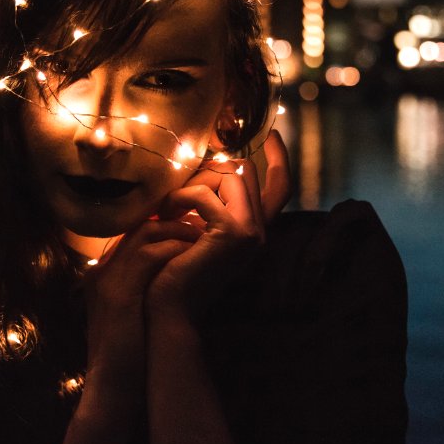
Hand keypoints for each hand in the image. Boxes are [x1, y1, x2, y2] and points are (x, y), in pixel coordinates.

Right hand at [82, 218, 201, 376]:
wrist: (111, 391)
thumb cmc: (129, 359)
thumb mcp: (133, 316)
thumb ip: (143, 291)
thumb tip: (173, 276)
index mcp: (101, 275)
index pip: (133, 235)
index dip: (164, 227)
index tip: (191, 230)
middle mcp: (101, 272)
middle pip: (138, 227)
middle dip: (174, 222)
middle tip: (202, 226)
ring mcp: (107, 281)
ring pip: (145, 234)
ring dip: (178, 231)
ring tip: (203, 237)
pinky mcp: (119, 294)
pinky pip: (149, 255)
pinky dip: (174, 249)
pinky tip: (193, 253)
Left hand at [145, 130, 290, 320]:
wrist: (170, 310)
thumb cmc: (175, 271)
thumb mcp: (197, 232)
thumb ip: (210, 207)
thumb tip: (208, 165)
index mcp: (255, 230)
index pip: (280, 186)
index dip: (280, 157)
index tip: (274, 134)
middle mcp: (260, 231)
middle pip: (244, 170)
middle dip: (207, 169)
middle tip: (177, 190)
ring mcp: (250, 232)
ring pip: (226, 175)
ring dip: (189, 183)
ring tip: (166, 207)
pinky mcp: (231, 233)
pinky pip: (202, 193)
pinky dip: (178, 199)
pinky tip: (163, 216)